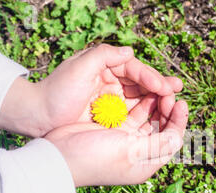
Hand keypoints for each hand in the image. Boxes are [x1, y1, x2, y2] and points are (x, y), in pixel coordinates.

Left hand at [0, 44, 182, 136]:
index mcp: (105, 67)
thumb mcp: (78, 67)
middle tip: (177, 90)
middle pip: (141, 83)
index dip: (149, 77)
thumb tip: (130, 52)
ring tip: (174, 103)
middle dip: (160, 87)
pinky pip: (132, 114)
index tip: (163, 86)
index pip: (133, 69)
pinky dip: (146, 115)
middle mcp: (111, 82)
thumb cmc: (56, 91)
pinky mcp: (110, 117)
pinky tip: (158, 117)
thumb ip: (104, 56)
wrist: (38, 117)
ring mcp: (112, 100)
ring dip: (157, 101)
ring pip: (140, 98)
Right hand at [45, 94, 188, 186]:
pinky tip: (142, 91)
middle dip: (167, 109)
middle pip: (161, 128)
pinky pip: (132, 114)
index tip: (181, 102)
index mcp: (146, 163)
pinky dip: (139, 104)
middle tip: (168, 91)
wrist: (60, 156)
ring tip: (157, 88)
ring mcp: (125, 140)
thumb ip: (158, 143)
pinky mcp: (113, 129)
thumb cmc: (96, 157)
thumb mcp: (131, 151)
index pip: (171, 140)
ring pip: (147, 119)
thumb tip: (180, 138)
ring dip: (154, 104)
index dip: (179, 121)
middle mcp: (138, 152)